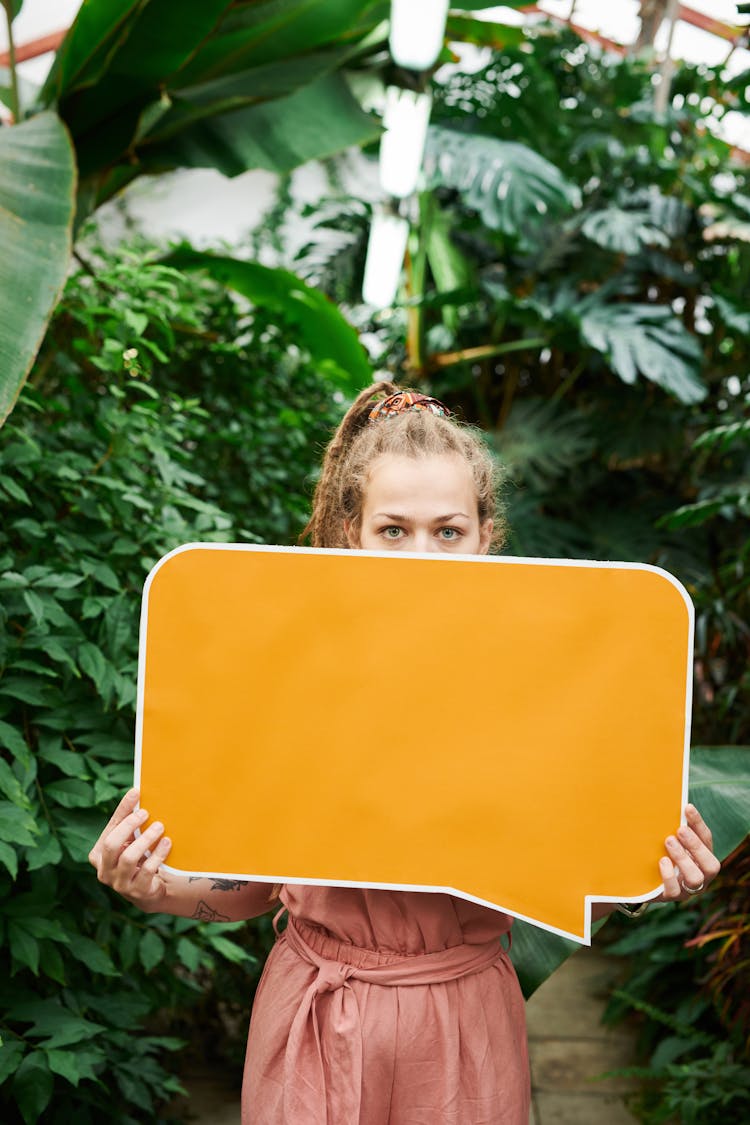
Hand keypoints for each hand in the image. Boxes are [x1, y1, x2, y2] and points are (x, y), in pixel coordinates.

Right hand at [88, 788, 171, 912]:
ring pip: (129, 858)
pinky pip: (147, 870)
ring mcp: (119, 884)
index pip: (110, 828)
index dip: (123, 810)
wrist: (147, 890)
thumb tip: (137, 793)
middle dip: (129, 825)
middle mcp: (104, 871)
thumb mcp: (128, 841)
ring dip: (146, 839)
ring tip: (160, 826)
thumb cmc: (136, 858)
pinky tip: (167, 842)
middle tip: (146, 812)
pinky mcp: (137, 891)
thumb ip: (128, 823)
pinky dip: (158, 854)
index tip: (136, 793)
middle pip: (112, 844)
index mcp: (98, 855)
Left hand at [658, 804, 720, 902]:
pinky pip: (674, 890)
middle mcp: (700, 876)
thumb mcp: (669, 841)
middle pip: (711, 865)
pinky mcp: (670, 896)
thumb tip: (670, 802)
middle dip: (696, 846)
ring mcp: (687, 889)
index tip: (687, 808)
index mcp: (702, 858)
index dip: (698, 824)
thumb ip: (673, 827)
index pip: (707, 840)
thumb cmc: (660, 854)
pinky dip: (668, 874)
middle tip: (680, 830)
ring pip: (696, 879)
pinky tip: (662, 861)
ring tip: (669, 841)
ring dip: (683, 858)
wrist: (643, 881)